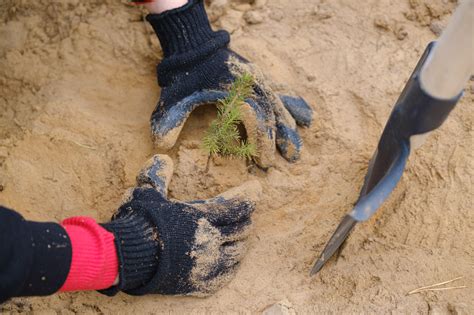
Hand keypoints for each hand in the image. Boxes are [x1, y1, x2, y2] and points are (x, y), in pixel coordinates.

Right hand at [102, 155, 261, 295]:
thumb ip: (158, 175)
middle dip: (246, 220)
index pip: (236, 207)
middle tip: (247, 215)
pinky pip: (227, 273)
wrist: (126, 258)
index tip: (256, 190)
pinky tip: (232, 260)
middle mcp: (210, 240)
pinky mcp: (201, 282)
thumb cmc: (139, 223)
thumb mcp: (147, 194)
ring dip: (242, 242)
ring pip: (238, 252)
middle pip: (241, 229)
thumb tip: (163, 157)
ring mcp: (208, 263)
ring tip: (241, 236)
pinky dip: (233, 264)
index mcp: (201, 217)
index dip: (249, 198)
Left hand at [146, 0, 312, 166]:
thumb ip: (170, 120)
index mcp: (235, 94)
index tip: (264, 163)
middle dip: (280, 139)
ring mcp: (258, 80)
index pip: (256, 122)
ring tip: (299, 144)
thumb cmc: (185, 73)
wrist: (194, 44)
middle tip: (289, 159)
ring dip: (291, 125)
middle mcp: (252, 87)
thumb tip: (161, 146)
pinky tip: (305, 115)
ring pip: (280, 104)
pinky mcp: (258, 77)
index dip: (261, 144)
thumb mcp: (174, 97)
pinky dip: (293, 103)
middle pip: (272, 116)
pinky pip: (281, 91)